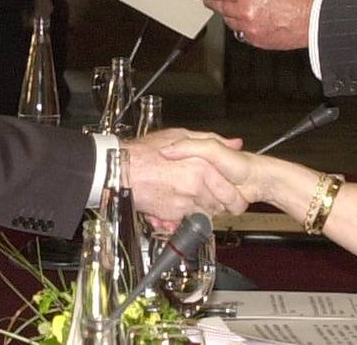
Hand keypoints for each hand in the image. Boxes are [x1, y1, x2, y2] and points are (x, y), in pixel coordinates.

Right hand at [124, 128, 248, 225]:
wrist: (122, 170)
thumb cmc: (146, 152)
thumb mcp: (181, 135)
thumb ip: (211, 139)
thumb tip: (234, 143)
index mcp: (202, 166)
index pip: (230, 190)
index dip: (232, 193)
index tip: (233, 192)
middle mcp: (196, 186)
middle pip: (220, 205)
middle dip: (218, 202)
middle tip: (210, 193)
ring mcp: (184, 202)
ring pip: (205, 214)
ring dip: (201, 208)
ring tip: (190, 196)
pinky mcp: (173, 215)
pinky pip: (187, 220)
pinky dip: (185, 216)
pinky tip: (178, 203)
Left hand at [190, 0, 316, 49]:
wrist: (314, 20)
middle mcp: (245, 12)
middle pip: (218, 6)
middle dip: (213, 0)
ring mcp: (249, 29)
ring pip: (228, 20)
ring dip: (229, 13)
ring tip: (240, 7)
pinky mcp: (255, 41)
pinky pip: (240, 33)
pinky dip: (241, 26)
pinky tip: (251, 19)